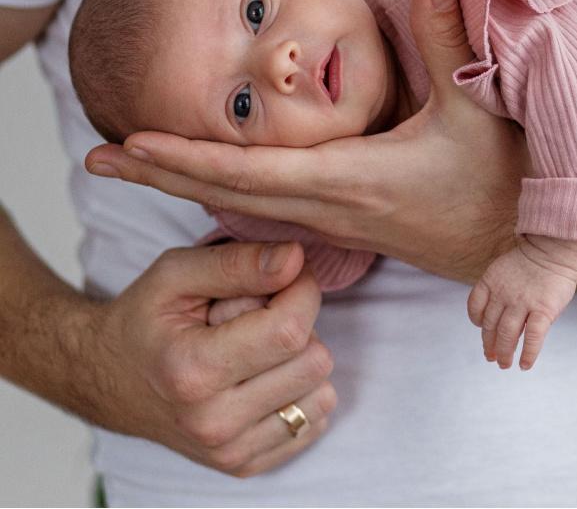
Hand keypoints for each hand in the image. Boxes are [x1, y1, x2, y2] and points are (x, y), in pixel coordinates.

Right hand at [82, 241, 334, 477]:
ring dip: (299, 364)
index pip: (291, 330)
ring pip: (321, 394)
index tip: (284, 279)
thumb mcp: (175, 275)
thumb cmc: (145, 321)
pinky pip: (314, 422)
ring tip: (253, 354)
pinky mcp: (245, 465)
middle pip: (314, 362)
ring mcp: (229, 451)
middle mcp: (211, 422)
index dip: (302, 292)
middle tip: (254, 322)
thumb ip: (237, 262)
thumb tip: (296, 259)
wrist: (107, 380)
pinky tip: (260, 381)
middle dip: (298, 328)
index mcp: (191, 371)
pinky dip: (298, 395)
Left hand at [83, 0, 528, 282]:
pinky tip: (205, 185)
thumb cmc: (500, 180)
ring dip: (186, 185)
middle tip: (95, 156)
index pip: (254, 171)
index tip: (134, 139)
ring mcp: (336, 224)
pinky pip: (267, 214)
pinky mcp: (346, 227)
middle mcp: (333, 208)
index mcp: (354, 179)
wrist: (518, 247)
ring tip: (135, 164)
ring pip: (243, 208)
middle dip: (161, 173)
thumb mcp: (476, 106)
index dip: (191, 155)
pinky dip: (223, 195)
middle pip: (228, 195)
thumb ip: (447, 37)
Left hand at [466, 235, 576, 369]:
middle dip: (489, 344)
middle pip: (490, 326)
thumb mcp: (507, 268)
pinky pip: (533, 337)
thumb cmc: (535, 258)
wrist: (556, 248)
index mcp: (491, 281)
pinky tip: (524, 365)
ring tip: (504, 364)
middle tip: (492, 357)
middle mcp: (503, 294)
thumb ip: (500, 289)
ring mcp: (522, 303)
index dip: (477, 321)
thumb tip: (501, 313)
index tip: (482, 328)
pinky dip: (528, 354)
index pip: (475, 307)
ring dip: (504, 353)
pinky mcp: (543, 310)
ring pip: (507, 335)